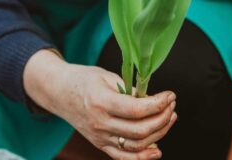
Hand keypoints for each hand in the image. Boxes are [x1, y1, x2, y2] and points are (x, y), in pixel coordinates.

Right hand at [24, 49, 176, 159]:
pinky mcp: (100, 144)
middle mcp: (99, 123)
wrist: (60, 93)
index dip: (158, 104)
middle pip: (140, 130)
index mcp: (100, 101)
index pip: (136, 110)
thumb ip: (130, 91)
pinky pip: (123, 157)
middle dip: (163, 118)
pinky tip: (157, 149)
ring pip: (136, 145)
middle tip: (171, 105)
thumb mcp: (107, 77)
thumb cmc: (84, 80)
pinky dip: (142, 157)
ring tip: (169, 118)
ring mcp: (99, 137)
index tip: (170, 95)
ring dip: (158, 133)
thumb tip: (153, 102)